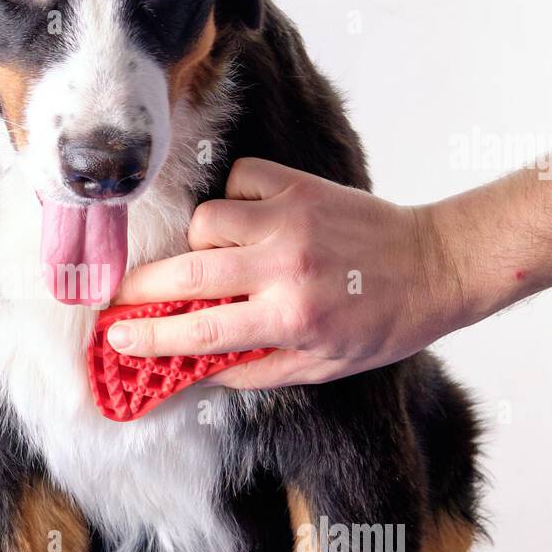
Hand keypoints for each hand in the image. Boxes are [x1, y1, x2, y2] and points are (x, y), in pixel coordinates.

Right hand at [109, 158, 463, 387]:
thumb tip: (193, 369)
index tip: (116, 339)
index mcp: (289, 318)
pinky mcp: (300, 186)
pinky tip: (244, 218)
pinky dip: (231, 198)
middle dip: (140, 288)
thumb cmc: (379, 324)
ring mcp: (290, 220)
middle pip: (186, 273)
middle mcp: (284, 267)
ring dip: (196, 243)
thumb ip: (253, 370)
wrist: (435, 265)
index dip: (149, 337)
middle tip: (117, 298)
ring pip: (205, 222)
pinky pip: (237, 181)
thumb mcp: (320, 367)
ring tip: (209, 258)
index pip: (199, 331)